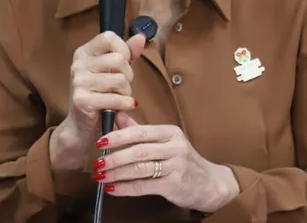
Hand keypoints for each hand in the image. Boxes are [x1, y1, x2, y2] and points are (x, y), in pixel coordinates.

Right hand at [49, 31, 146, 170]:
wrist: (83, 127)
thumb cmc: (101, 96)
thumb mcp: (115, 71)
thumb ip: (127, 53)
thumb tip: (140, 37)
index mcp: (84, 52)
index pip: (109, 37)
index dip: (123, 50)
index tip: (124, 65)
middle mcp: (78, 64)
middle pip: (118, 59)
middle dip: (128, 75)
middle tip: (122, 87)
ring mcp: (78, 82)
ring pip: (120, 79)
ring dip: (126, 92)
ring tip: (119, 98)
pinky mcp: (82, 100)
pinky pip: (116, 98)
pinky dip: (125, 104)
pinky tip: (122, 108)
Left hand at [92, 114, 240, 212]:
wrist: (209, 183)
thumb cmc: (182, 161)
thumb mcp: (165, 142)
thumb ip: (140, 131)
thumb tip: (118, 116)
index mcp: (170, 133)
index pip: (140, 132)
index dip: (118, 136)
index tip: (100, 142)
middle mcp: (174, 147)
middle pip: (138, 151)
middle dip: (114, 157)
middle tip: (97, 163)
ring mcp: (176, 166)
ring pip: (140, 168)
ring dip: (117, 174)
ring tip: (101, 177)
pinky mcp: (175, 184)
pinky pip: (144, 186)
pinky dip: (126, 188)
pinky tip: (113, 189)